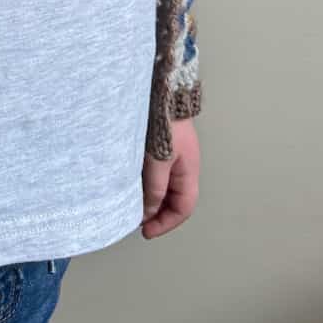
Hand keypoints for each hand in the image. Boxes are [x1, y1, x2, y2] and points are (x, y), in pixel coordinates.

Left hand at [141, 118, 198, 238]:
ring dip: (151, 198)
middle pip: (174, 199)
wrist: (163, 91)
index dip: (166, 223)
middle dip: (158, 214)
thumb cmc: (164, 123)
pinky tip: (133, 184)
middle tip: (138, 222)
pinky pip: (157, 172)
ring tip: (133, 205)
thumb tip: (149, 212)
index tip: (146, 231)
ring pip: (164, 186)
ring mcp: (173, 155)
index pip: (183, 208)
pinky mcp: (161, 145)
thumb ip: (155, 187)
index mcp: (189, 172)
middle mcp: (184, 166)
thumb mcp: (159, 159)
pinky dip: (147, 183)